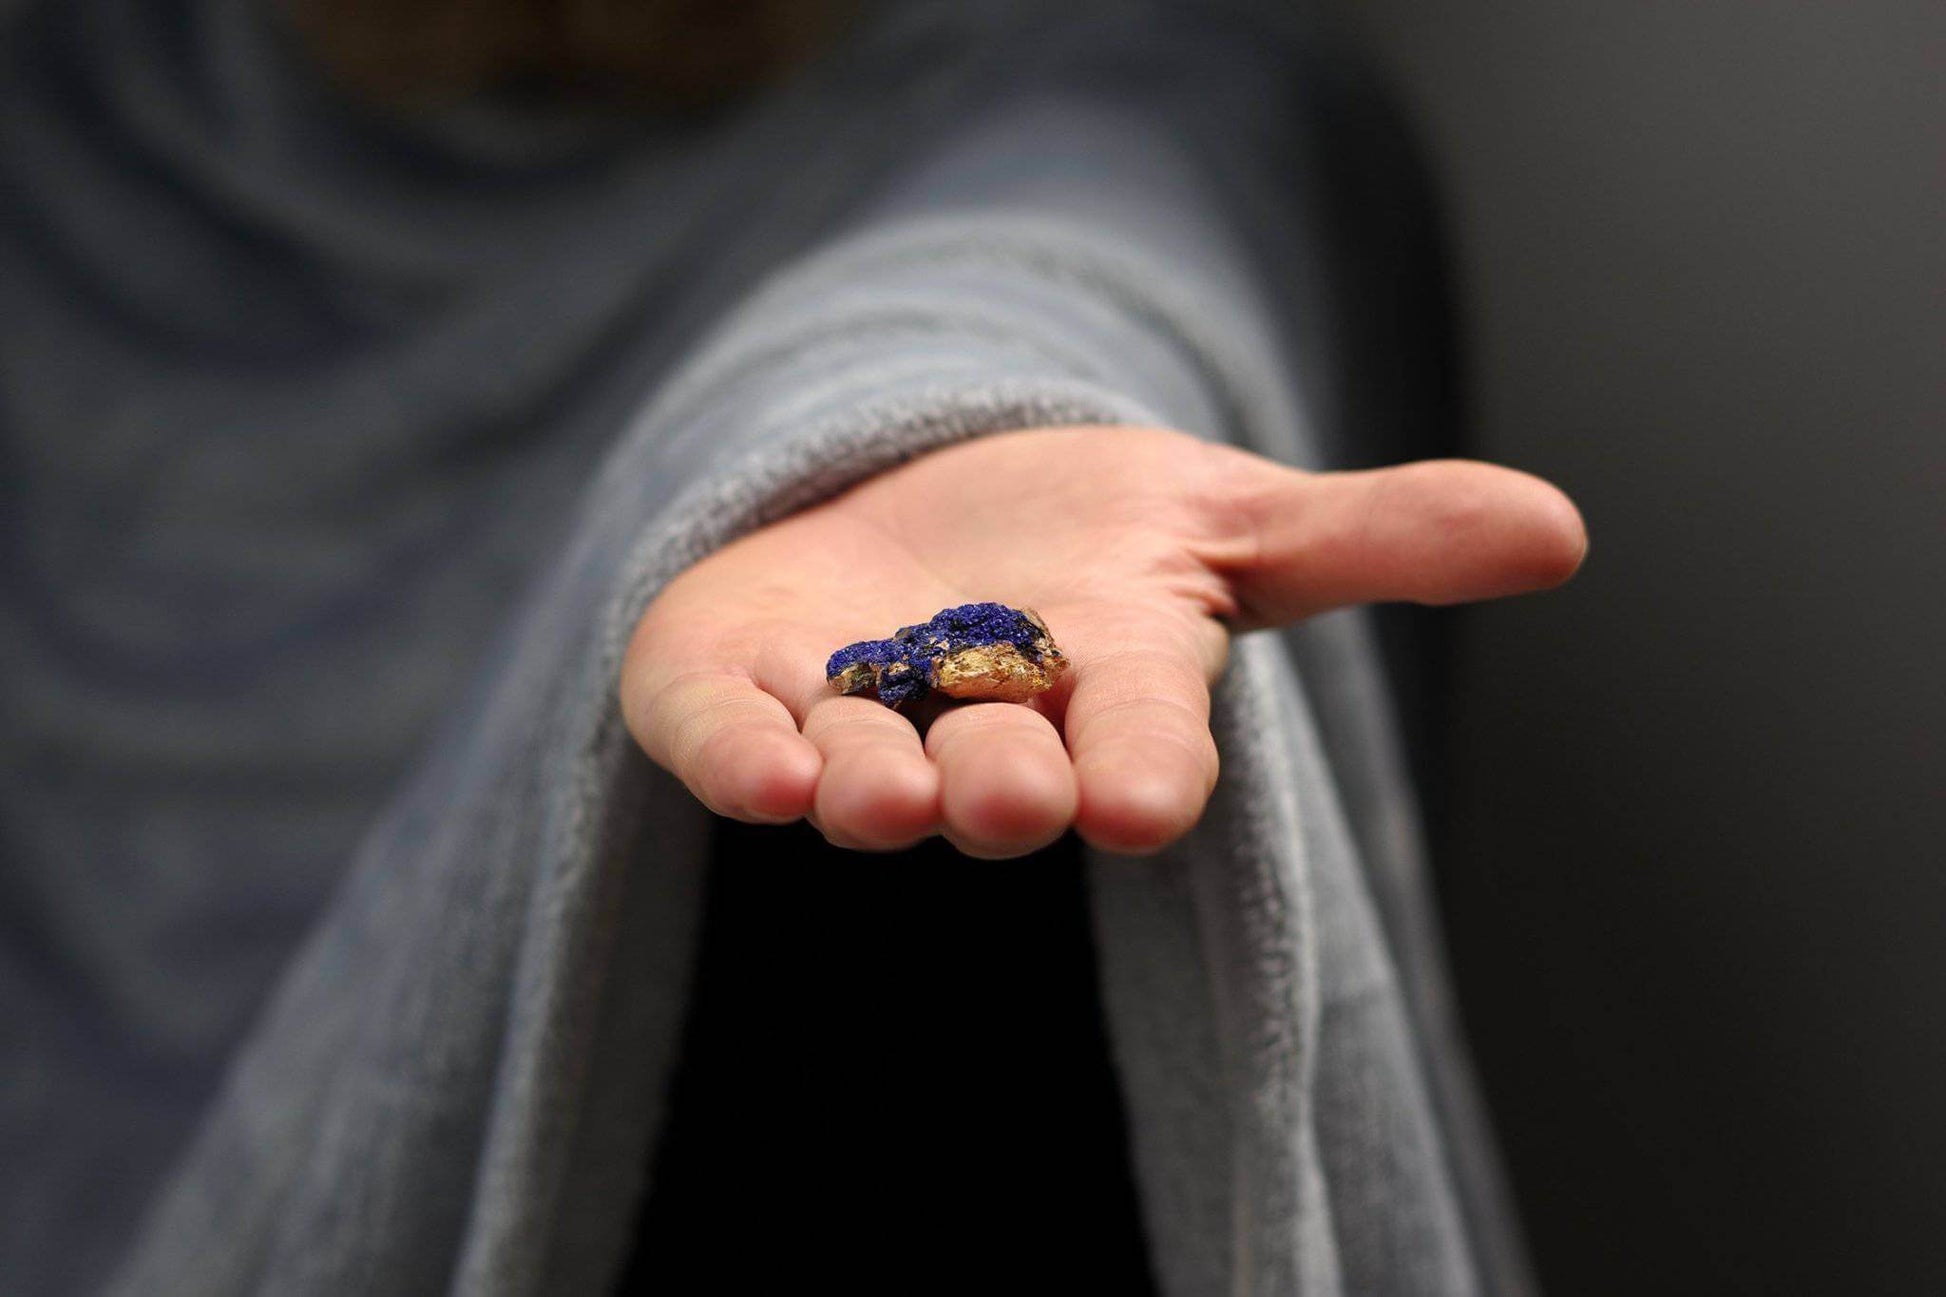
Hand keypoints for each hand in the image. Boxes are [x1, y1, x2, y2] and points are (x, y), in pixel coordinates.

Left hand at [621, 426, 1584, 858]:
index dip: (1146, 769)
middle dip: (1010, 788)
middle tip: (1018, 790)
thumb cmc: (1082, 544)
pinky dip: (736, 753)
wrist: (914, 515)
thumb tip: (1562, 532)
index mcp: (1108, 687)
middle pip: (1005, 776)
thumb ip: (1375, 537)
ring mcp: (855, 719)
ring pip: (866, 775)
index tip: (1141, 803)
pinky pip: (725, 736)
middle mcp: (984, 729)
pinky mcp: (738, 695)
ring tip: (877, 786)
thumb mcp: (1226, 518)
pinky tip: (759, 767)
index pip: (1144, 740)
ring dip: (873, 787)